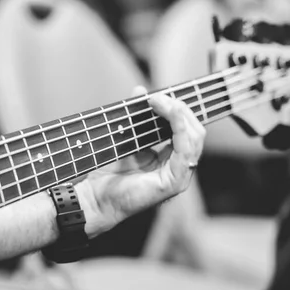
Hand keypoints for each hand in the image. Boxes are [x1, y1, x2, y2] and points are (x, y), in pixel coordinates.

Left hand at [77, 86, 205, 237]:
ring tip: (159, 101)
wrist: (95, 198)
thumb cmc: (109, 174)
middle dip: (179, 108)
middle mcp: (179, 168)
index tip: (158, 95)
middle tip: (158, 97)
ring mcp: (179, 177)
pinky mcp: (174, 183)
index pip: (187, 130)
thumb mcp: (126, 138)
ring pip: (194, 138)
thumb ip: (136, 116)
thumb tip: (140, 91)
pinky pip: (185, 151)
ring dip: (179, 114)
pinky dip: (180, 128)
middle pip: (195, 131)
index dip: (177, 109)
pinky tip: (170, 113)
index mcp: (171, 159)